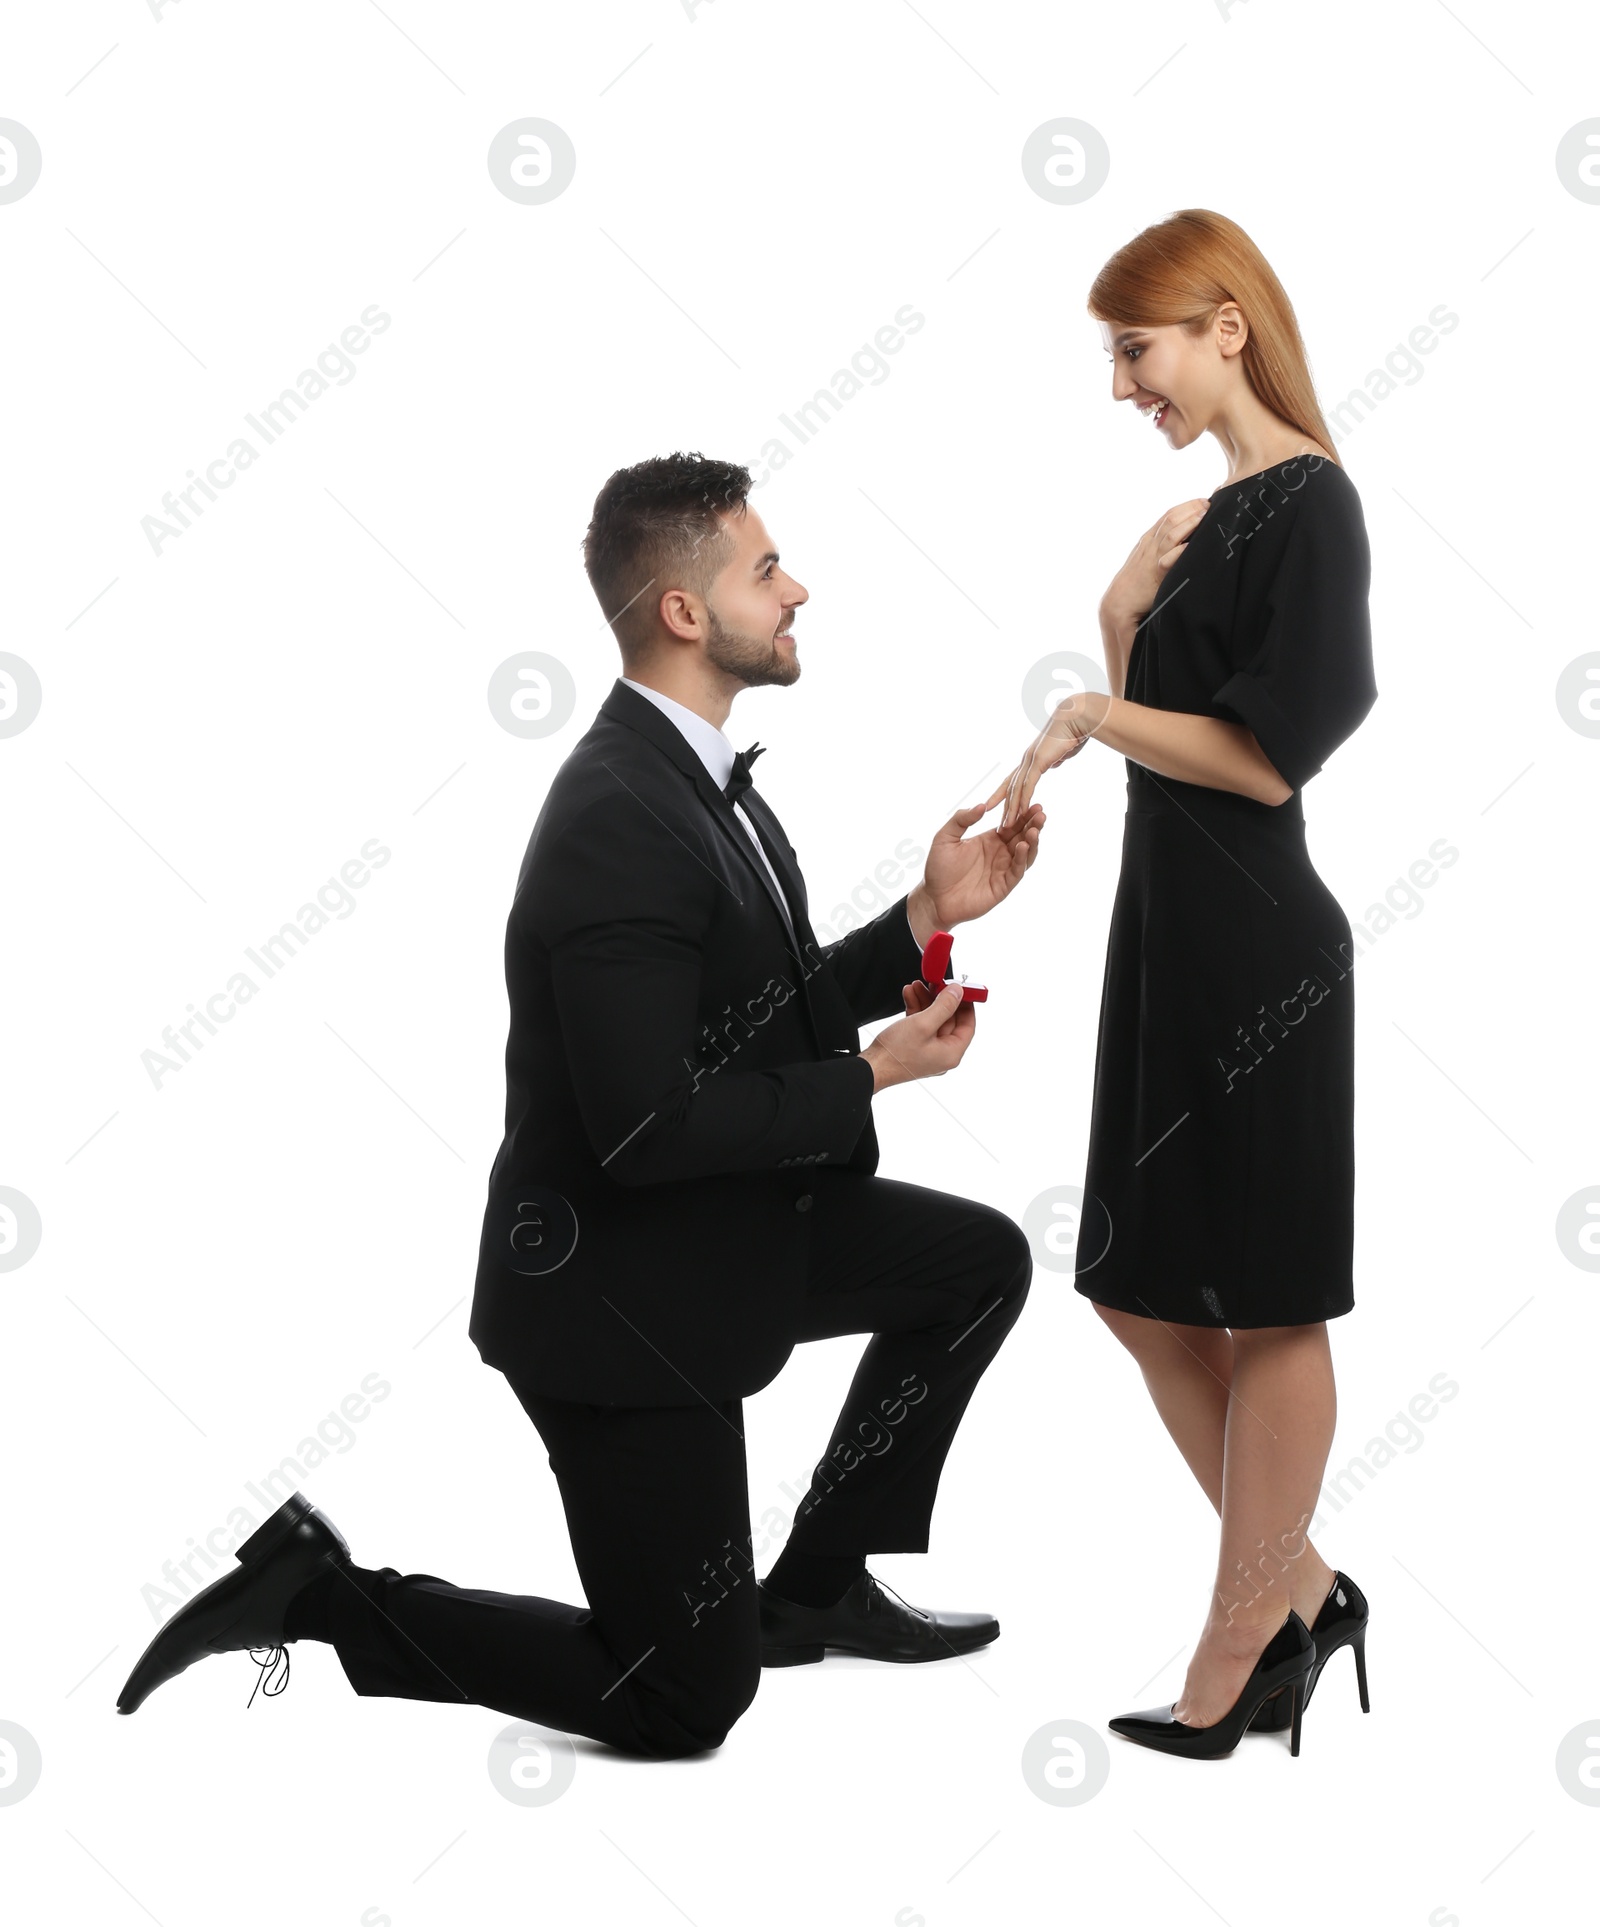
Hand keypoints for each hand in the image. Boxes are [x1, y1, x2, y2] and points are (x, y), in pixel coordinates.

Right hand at [860, 980, 974, 1090]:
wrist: (871, 1068)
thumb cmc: (896, 1053)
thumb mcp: (923, 1024)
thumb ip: (944, 1006)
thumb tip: (958, 992)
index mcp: (951, 1053)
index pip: (968, 1025)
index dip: (966, 1005)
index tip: (961, 989)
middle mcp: (942, 1054)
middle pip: (949, 1020)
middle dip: (940, 999)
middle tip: (935, 983)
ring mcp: (928, 1051)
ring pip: (933, 1020)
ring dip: (925, 1001)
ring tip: (916, 985)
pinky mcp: (915, 1047)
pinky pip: (921, 1025)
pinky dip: (916, 1009)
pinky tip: (909, 995)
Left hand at [909, 794, 1044, 940]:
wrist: (934, 898)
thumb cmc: (938, 869)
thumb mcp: (945, 838)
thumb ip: (961, 819)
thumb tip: (982, 806)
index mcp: (989, 840)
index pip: (1012, 824)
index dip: (1023, 815)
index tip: (1033, 803)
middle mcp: (1000, 854)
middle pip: (1023, 837)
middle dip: (1033, 825)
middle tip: (1040, 813)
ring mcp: (1003, 870)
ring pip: (1025, 853)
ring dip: (1032, 841)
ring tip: (1035, 829)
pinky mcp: (1003, 886)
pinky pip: (1017, 871)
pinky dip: (1022, 859)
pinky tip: (1022, 846)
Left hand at [992, 690, 1110, 831]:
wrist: (1078, 718)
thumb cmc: (1073, 731)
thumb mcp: (1062, 750)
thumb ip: (1055, 758)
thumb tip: (1055, 762)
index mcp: (1031, 758)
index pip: (1013, 780)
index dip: (1003, 795)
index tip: (996, 808)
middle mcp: (1027, 760)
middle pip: (1010, 788)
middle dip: (1003, 808)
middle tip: (999, 826)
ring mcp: (1030, 760)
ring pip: (1016, 789)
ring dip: (1010, 809)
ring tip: (1006, 826)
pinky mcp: (1038, 761)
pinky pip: (1027, 785)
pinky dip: (1022, 800)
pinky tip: (1019, 813)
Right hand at [1102, 497, 1210, 625]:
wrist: (1119, 600)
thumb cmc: (1136, 580)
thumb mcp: (1146, 555)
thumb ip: (1161, 544)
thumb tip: (1183, 535)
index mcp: (1149, 539)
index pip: (1168, 515)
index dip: (1187, 505)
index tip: (1203, 501)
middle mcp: (1151, 545)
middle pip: (1171, 519)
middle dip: (1191, 509)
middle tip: (1208, 504)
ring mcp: (1153, 558)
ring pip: (1171, 534)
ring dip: (1189, 523)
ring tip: (1203, 515)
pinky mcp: (1156, 575)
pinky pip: (1168, 561)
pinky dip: (1179, 552)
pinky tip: (1190, 546)